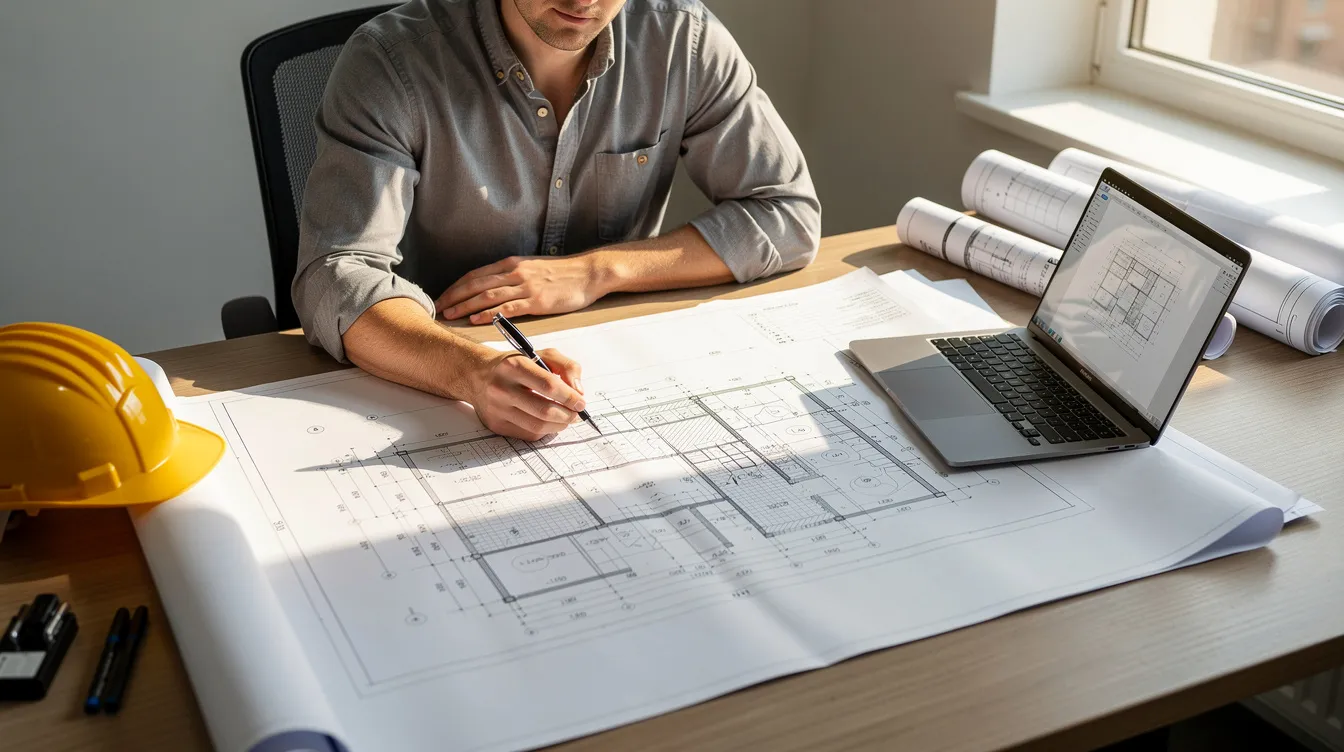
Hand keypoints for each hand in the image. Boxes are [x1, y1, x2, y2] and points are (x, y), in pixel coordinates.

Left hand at [437, 254, 610, 324]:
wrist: (588, 273)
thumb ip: (513, 276)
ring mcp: (525, 286)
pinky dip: (489, 313)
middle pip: (476, 284)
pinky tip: (476, 319)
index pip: (476, 275)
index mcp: (511, 264)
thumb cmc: (563, 273)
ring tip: (450, 314)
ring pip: (487, 295)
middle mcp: (514, 272)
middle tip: (437, 308)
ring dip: (466, 305)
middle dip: (454, 296)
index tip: (442, 296)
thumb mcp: (533, 268)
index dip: (456, 286)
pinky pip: (508, 307)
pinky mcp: (537, 300)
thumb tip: (495, 288)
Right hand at [466, 347, 586, 440]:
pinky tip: (548, 422)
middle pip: (544, 410)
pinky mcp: (496, 425)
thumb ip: (566, 366)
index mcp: (514, 365)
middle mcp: (502, 388)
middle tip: (575, 413)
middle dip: (567, 415)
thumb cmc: (514, 364)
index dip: (569, 396)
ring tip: (566, 418)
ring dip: (558, 425)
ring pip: (537, 426)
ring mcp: (497, 409)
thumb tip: (578, 391)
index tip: (581, 402)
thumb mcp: (540, 355)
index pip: (548, 385)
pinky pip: (528, 434)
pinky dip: (544, 430)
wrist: (477, 375)